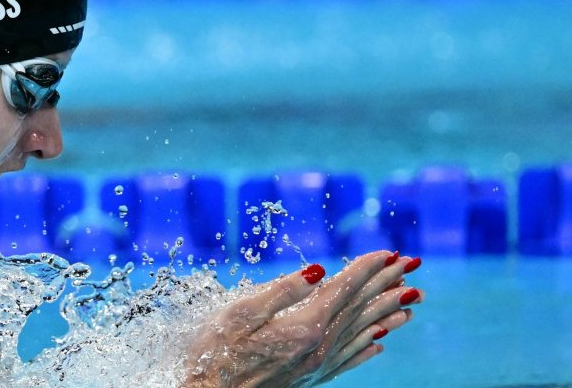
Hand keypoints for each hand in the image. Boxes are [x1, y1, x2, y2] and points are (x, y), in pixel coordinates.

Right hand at [184, 251, 422, 387]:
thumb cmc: (215, 352)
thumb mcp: (240, 313)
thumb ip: (283, 291)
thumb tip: (320, 270)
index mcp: (303, 326)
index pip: (343, 289)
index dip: (367, 268)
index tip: (390, 251)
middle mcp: (318, 347)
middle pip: (359, 308)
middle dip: (386, 283)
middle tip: (413, 265)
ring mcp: (316, 365)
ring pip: (361, 333)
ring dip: (387, 312)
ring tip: (412, 299)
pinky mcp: (309, 378)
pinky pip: (349, 360)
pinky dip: (368, 346)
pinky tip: (381, 342)